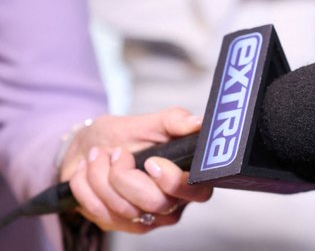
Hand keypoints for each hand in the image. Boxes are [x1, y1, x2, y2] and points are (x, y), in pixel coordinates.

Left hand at [59, 107, 213, 232]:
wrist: (90, 148)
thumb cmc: (124, 135)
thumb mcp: (149, 122)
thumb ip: (175, 120)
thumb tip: (198, 123)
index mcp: (188, 176)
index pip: (195, 191)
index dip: (172, 180)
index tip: (151, 161)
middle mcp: (173, 203)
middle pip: (154, 202)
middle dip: (125, 174)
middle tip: (116, 153)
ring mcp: (148, 218)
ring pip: (122, 208)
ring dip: (100, 174)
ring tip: (100, 157)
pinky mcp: (121, 225)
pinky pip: (98, 211)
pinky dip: (85, 185)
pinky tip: (89, 173)